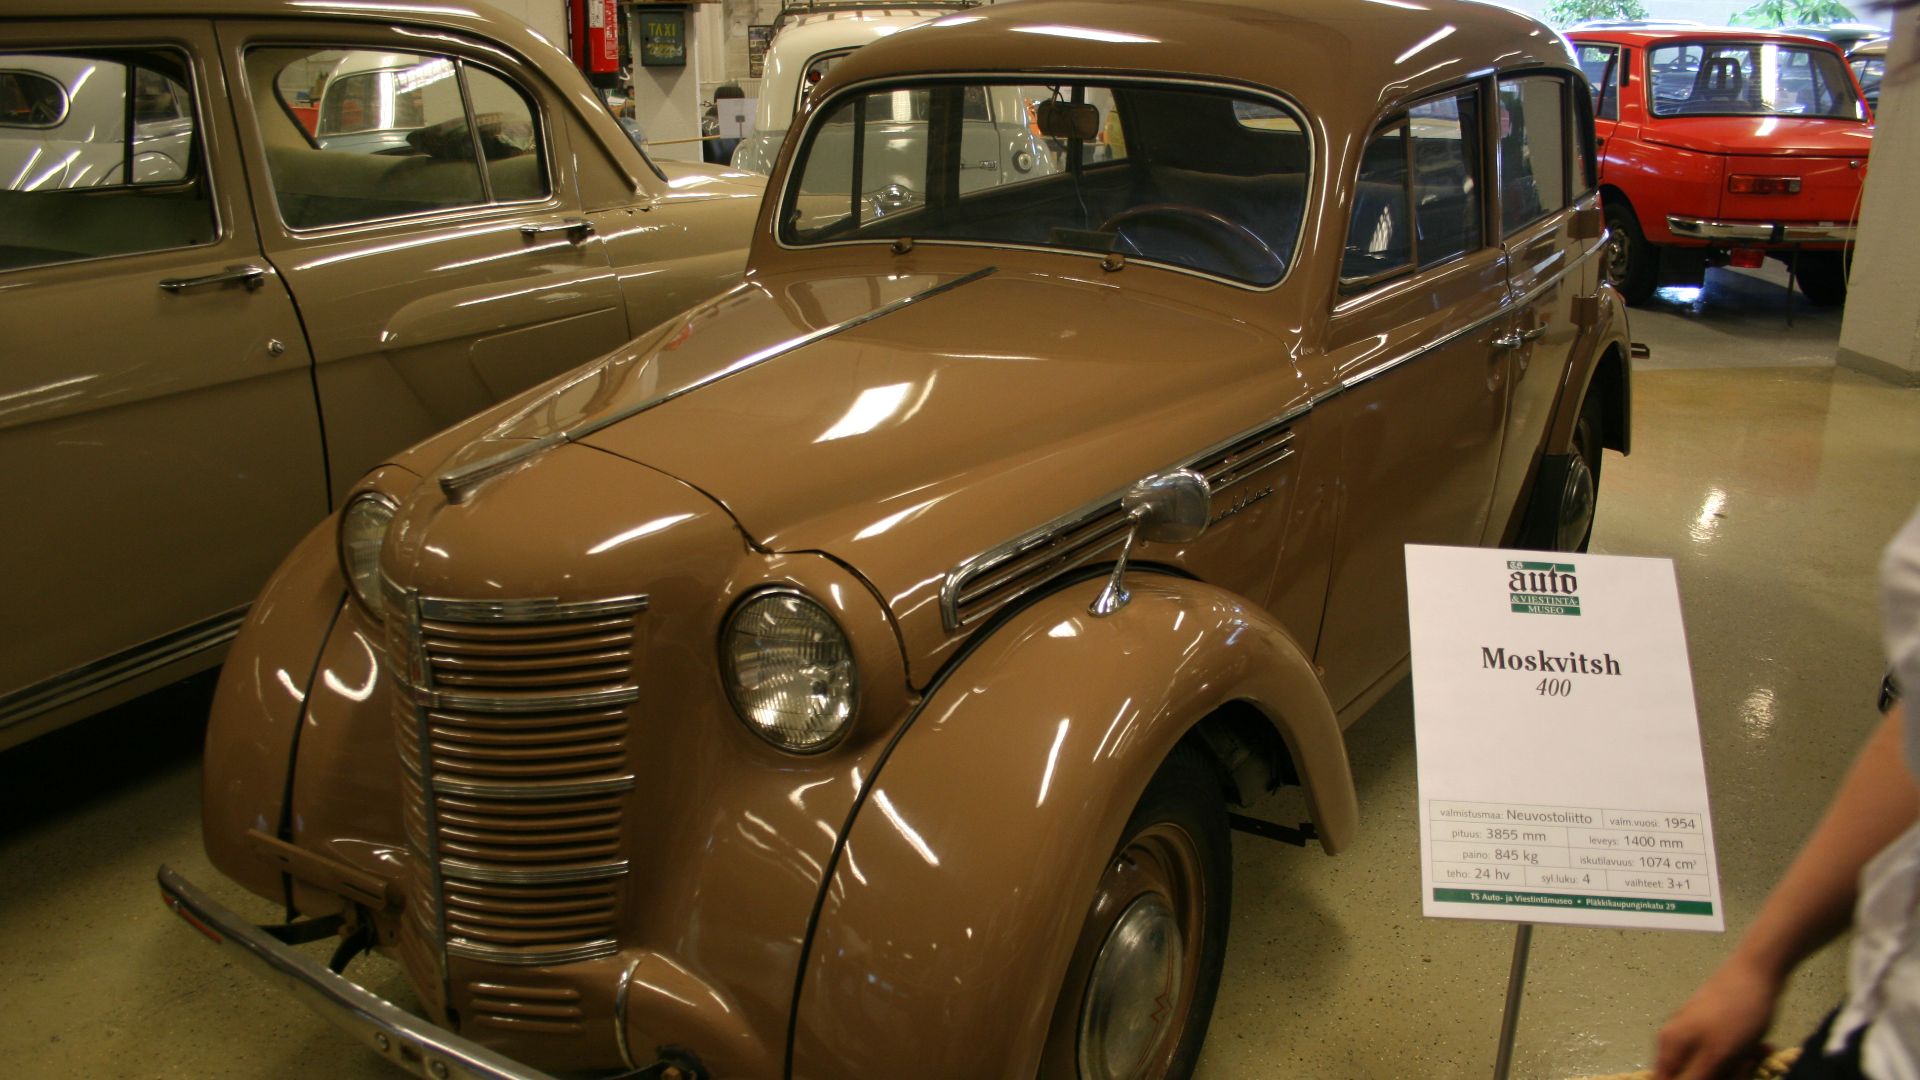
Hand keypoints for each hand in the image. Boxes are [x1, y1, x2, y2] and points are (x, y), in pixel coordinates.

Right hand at [1653, 956, 1784, 1079]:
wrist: (1756, 972)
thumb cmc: (1736, 1014)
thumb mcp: (1717, 1055)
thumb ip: (1695, 1078)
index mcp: (1669, 1047)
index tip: (1719, 1078)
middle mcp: (1674, 1040)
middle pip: (1693, 1077)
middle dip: (1725, 1077)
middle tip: (1745, 1067)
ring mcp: (1693, 1032)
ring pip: (1712, 1068)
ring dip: (1737, 1069)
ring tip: (1755, 1055)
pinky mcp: (1711, 1027)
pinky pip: (1722, 1054)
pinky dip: (1741, 1056)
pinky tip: (1759, 1048)